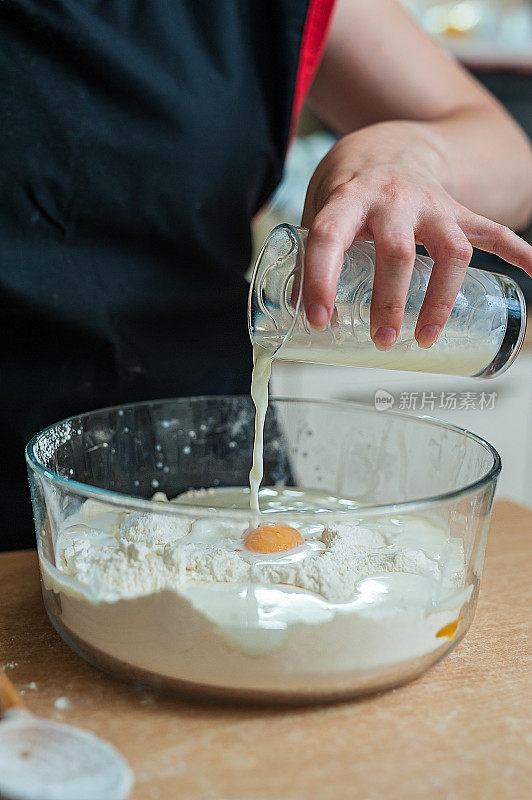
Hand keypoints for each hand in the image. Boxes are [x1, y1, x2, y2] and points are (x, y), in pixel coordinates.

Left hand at [302, 123, 531, 348]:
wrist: (389, 145)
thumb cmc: (348, 188)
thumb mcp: (318, 210)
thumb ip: (308, 256)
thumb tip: (293, 312)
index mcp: (348, 198)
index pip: (328, 237)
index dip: (320, 279)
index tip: (317, 320)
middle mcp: (393, 199)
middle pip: (396, 251)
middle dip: (389, 300)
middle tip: (382, 340)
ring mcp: (432, 205)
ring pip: (449, 250)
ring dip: (442, 297)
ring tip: (426, 338)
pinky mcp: (458, 213)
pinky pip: (493, 233)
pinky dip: (519, 253)